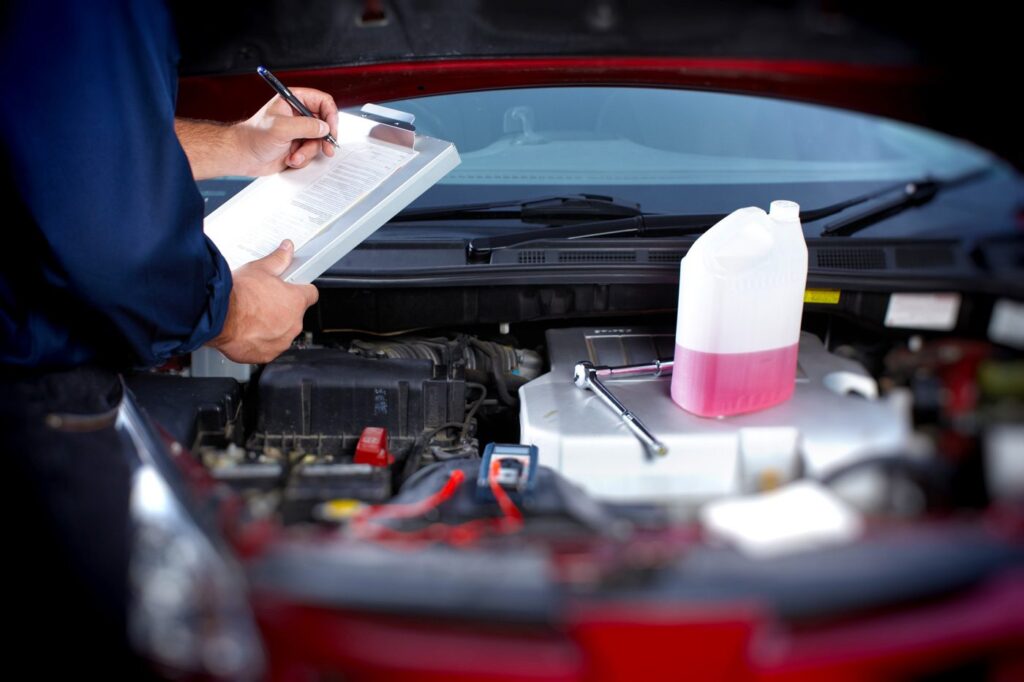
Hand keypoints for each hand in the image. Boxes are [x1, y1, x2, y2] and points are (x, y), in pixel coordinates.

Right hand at [208, 240, 318, 363]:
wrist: (217, 317)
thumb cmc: (238, 295)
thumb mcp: (259, 269)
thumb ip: (278, 260)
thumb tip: (287, 250)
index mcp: (296, 301)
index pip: (310, 294)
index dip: (299, 290)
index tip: (291, 289)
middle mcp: (294, 323)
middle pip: (294, 314)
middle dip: (281, 309)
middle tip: (262, 302)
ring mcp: (282, 341)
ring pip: (282, 332)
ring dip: (271, 326)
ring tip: (251, 316)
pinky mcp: (268, 354)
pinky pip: (269, 347)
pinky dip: (260, 341)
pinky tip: (246, 331)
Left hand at [231, 88, 338, 175]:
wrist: (243, 156)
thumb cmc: (254, 137)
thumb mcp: (281, 128)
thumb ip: (305, 126)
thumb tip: (324, 128)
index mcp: (293, 101)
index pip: (322, 102)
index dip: (330, 116)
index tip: (330, 130)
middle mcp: (298, 115)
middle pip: (325, 123)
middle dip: (324, 138)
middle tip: (327, 148)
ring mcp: (299, 131)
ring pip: (319, 141)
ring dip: (308, 152)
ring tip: (294, 156)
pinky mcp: (298, 146)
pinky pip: (312, 153)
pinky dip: (303, 159)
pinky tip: (290, 159)